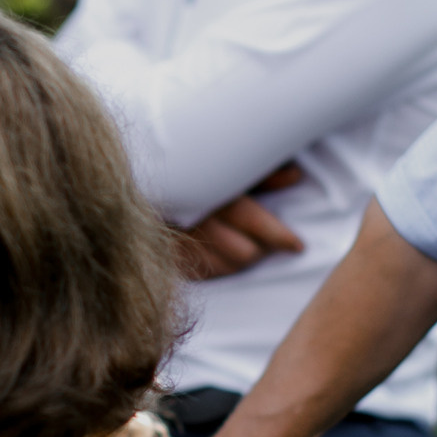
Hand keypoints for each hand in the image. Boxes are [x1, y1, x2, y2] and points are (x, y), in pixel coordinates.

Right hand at [175, 162, 305, 280]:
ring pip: (227, 267)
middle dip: (263, 249)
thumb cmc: (190, 167)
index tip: (297, 245)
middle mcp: (196, 222)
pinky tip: (224, 254)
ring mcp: (181, 243)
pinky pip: (207, 273)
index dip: (280, 237)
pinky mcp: (170, 257)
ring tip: (249, 245)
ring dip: (242, 259)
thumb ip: (261, 172)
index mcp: (214, 195)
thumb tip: (296, 176)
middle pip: (245, 253)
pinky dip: (220, 266)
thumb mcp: (226, 163)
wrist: (138, 178)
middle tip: (274, 242)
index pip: (254, 222)